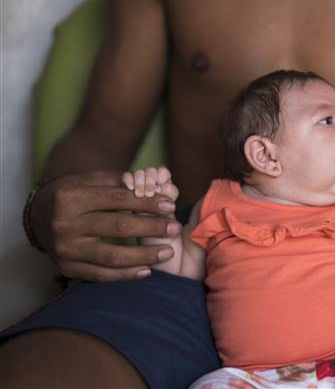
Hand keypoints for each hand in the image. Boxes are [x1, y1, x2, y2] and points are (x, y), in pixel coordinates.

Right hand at [29, 171, 181, 280]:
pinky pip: (101, 275)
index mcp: (70, 197)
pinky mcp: (66, 268)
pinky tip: (147, 270)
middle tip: (174, 227)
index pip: (117, 200)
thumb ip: (119, 182)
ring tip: (168, 252)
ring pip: (112, 256)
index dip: (147, 202)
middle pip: (118, 227)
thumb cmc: (72, 194)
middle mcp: (65, 224)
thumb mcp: (90, 180)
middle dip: (151, 227)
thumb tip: (154, 185)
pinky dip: (126, 275)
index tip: (170, 205)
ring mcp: (65, 249)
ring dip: (144, 256)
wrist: (38, 216)